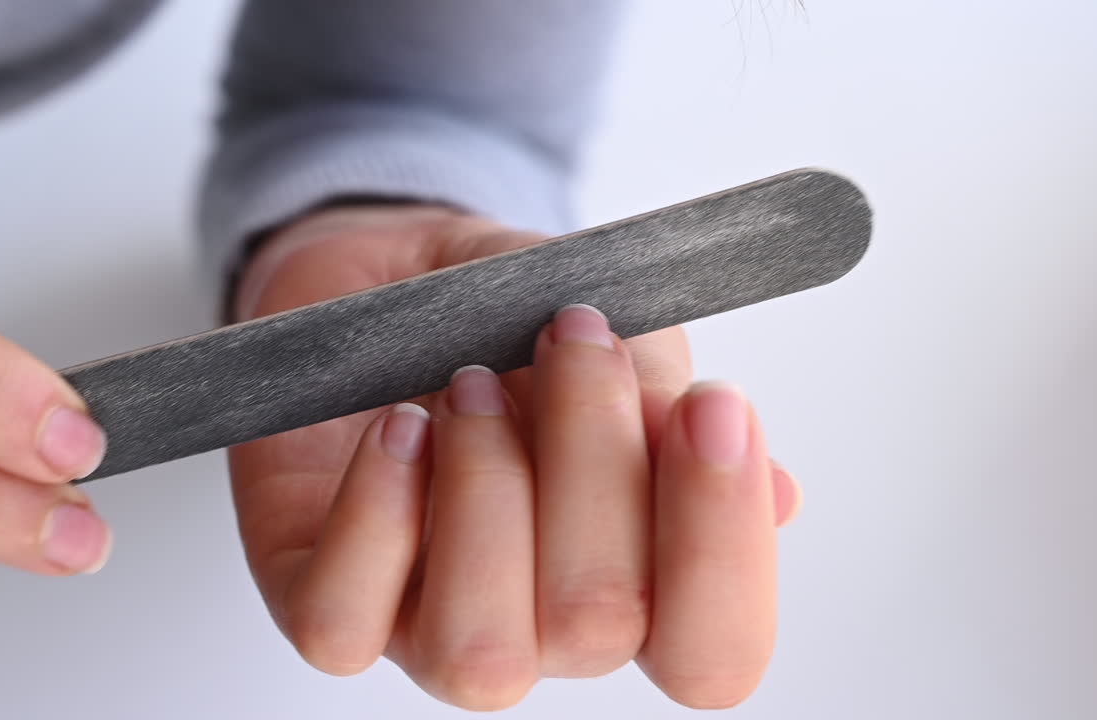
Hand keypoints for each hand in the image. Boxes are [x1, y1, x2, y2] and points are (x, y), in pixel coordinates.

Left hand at [229, 205, 801, 709]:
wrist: (390, 279)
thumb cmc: (509, 316)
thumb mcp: (613, 330)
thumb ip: (674, 409)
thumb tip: (774, 497)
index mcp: (635, 581)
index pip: (713, 650)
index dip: (725, 546)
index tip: (716, 402)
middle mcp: (537, 625)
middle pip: (599, 626)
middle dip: (594, 459)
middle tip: (573, 334)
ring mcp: (425, 624)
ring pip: (478, 654)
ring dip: (489, 495)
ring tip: (472, 385)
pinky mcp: (322, 597)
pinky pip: (341, 624)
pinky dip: (378, 517)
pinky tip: (399, 431)